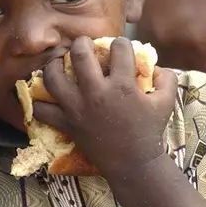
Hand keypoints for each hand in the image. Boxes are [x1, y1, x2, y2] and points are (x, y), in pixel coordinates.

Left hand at [33, 37, 177, 176]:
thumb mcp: (166, 104)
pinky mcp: (65, 123)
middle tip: (82, 44)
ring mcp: (77, 108)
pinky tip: (42, 96)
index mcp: (122, 85)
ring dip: (54, 66)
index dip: (121, 43)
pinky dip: (38, 103)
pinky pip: (42, 110)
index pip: (119, 49)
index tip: (118, 46)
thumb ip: (167, 80)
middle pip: (80, 55)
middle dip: (81, 43)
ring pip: (53, 77)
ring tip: (59, 64)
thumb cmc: (149, 132)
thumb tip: (159, 65)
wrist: (132, 164)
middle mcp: (96, 92)